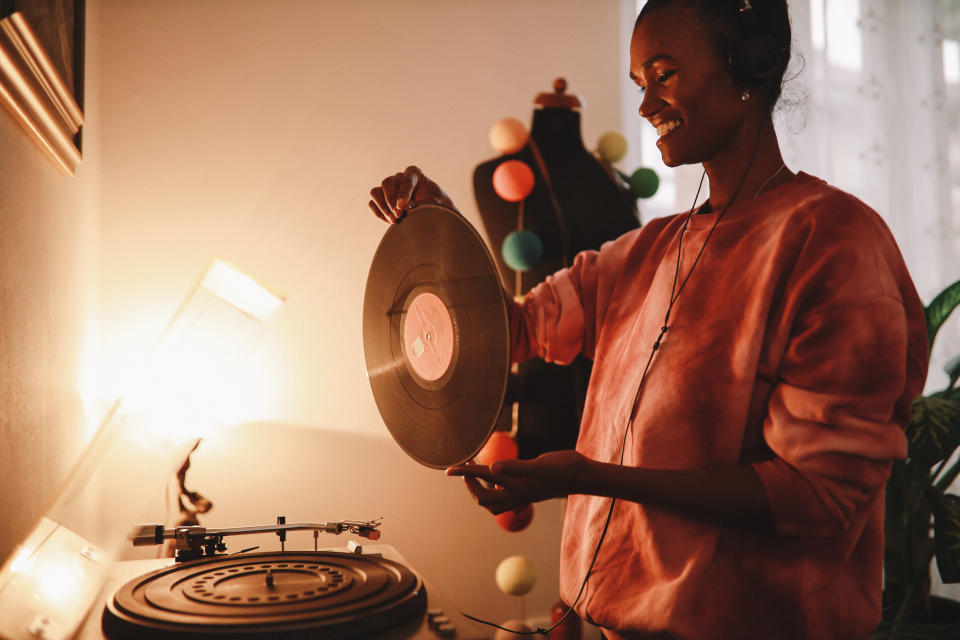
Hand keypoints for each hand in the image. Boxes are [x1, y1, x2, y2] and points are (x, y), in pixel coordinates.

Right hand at [368, 166, 455, 222]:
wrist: (432, 212)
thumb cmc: (437, 205)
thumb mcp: (437, 203)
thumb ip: (425, 203)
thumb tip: (406, 207)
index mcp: (414, 174)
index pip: (406, 180)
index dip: (403, 193)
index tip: (403, 207)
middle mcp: (399, 178)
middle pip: (387, 183)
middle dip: (391, 201)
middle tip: (398, 215)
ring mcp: (388, 188)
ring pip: (376, 192)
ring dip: (383, 207)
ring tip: (394, 220)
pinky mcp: (381, 199)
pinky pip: (372, 203)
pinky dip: (379, 213)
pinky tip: (390, 221)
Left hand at [445, 450, 591, 514]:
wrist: (583, 476)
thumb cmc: (564, 468)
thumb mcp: (540, 464)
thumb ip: (515, 468)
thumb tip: (491, 468)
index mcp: (516, 485)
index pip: (483, 478)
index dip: (464, 474)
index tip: (449, 470)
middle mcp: (516, 494)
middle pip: (483, 499)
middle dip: (470, 485)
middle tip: (467, 467)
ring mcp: (522, 496)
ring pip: (492, 502)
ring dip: (480, 490)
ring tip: (476, 473)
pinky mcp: (528, 493)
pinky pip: (504, 498)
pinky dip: (495, 489)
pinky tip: (497, 479)